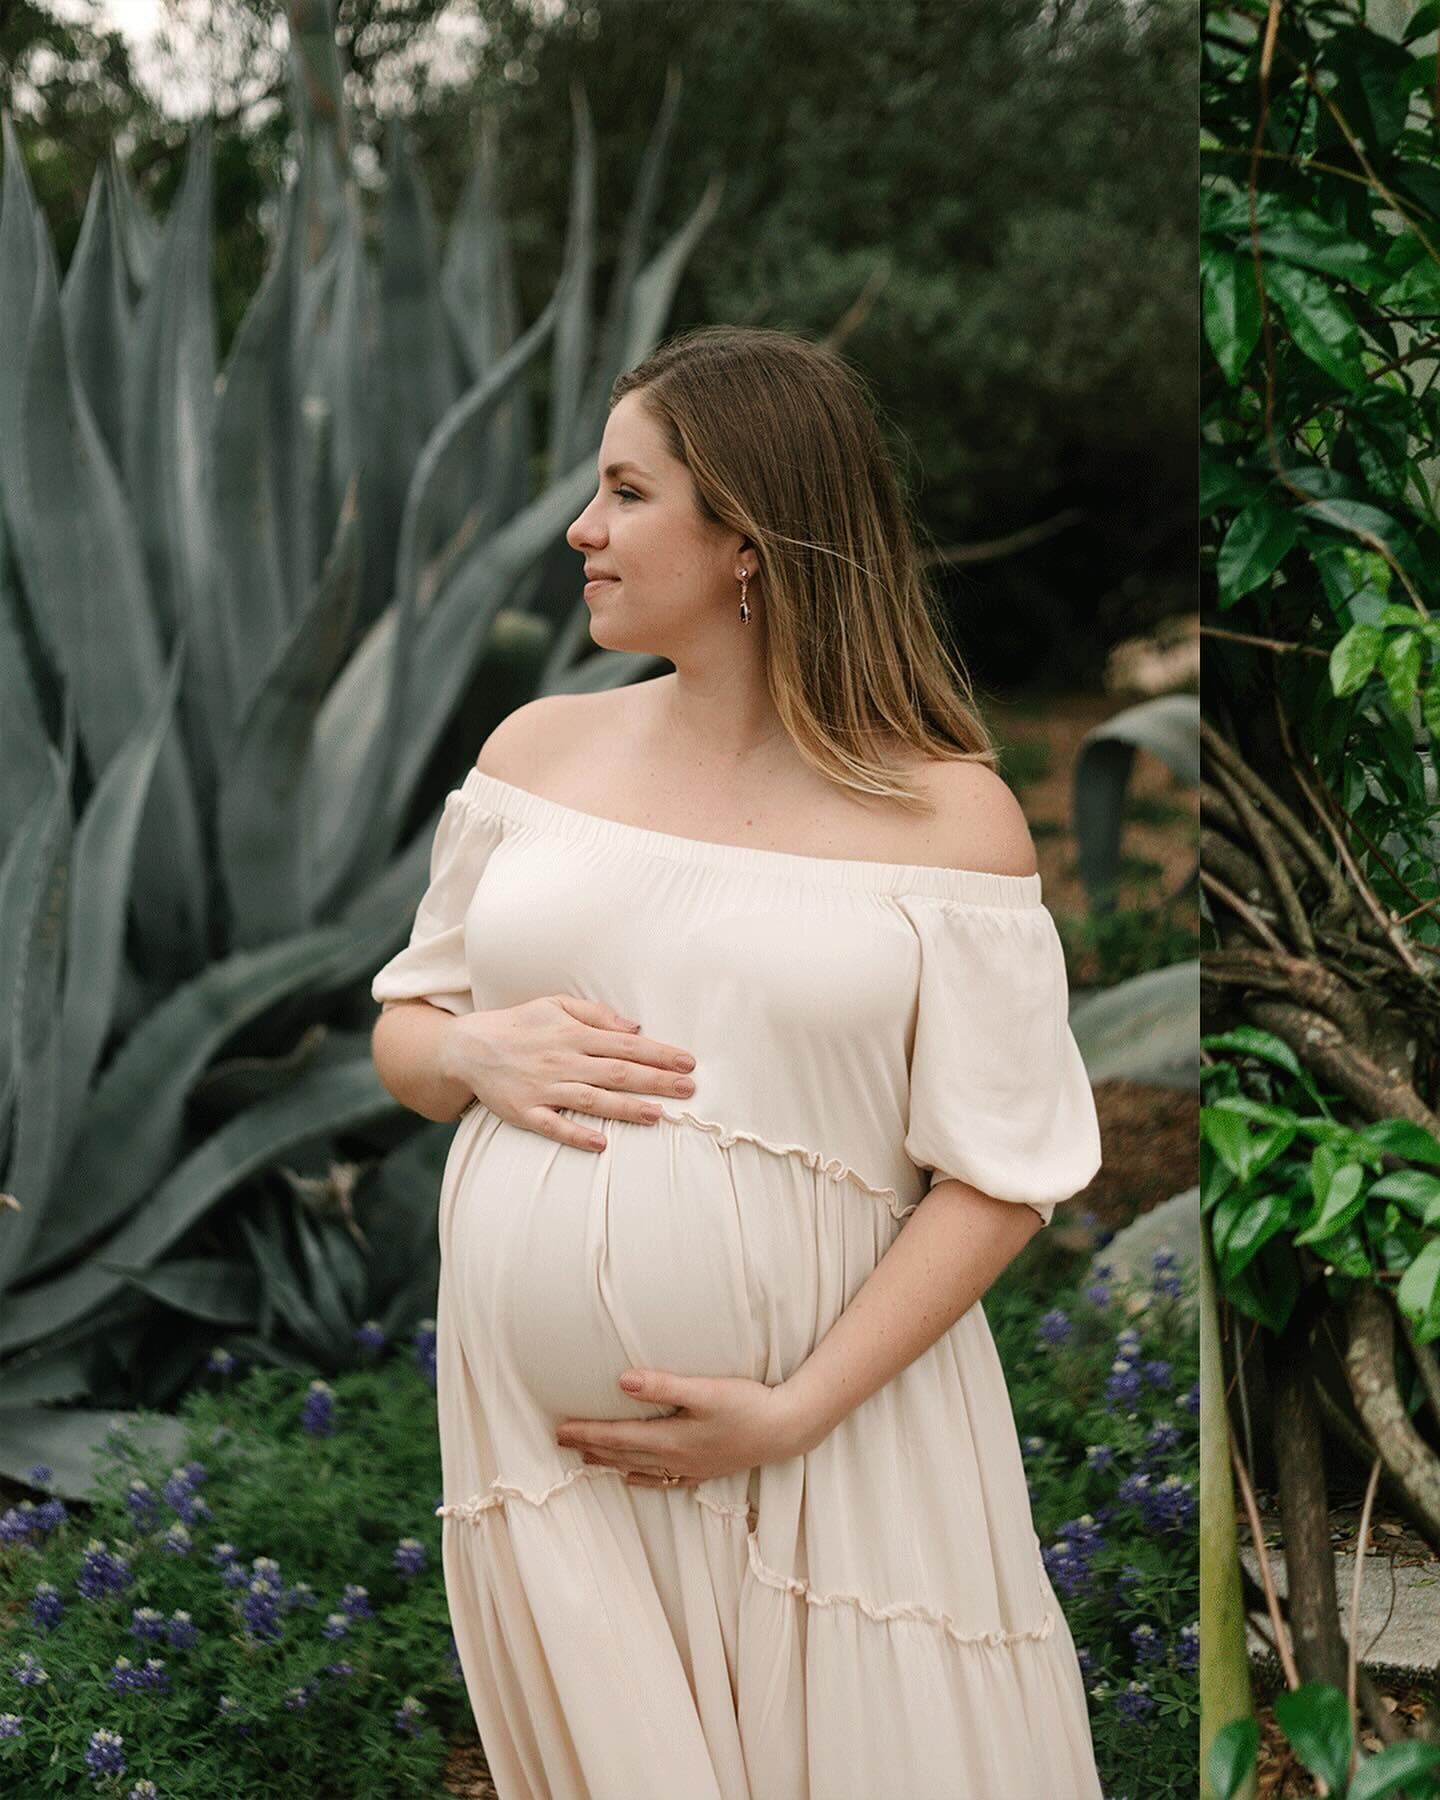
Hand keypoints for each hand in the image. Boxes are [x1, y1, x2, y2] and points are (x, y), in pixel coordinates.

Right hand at [437, 994, 697, 1150]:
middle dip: (655, 1080)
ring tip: (657, 1115)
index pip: (625, 1044)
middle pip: (616, 1072)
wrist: (468, 1047)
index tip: (688, 1062)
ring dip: (625, 1108)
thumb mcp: (555, 1004)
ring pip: (591, 1100)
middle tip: (688, 1089)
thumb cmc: (519, 1024)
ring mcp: (543, 1088)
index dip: (659, 1053)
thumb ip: (596, 1014)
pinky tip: (601, 1144)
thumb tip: (634, 1027)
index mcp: (573, 1034)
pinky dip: (576, 1135)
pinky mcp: (524, 1111)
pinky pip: (553, 1126)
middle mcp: (562, 1060)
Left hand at [555, 1368, 810, 1486]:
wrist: (786, 1429)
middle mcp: (675, 1458)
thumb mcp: (706, 1390)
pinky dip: (642, 1479)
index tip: (560, 1429)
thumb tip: (623, 1381)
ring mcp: (690, 1468)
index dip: (587, 1433)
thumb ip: (664, 1386)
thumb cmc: (748, 1405)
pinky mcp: (705, 1470)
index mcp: (671, 1439)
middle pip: (623, 1454)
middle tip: (560, 1442)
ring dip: (610, 1463)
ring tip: (586, 1460)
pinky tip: (634, 1479)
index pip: (618, 1436)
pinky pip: (663, 1480)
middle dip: (590, 1447)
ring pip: (639, 1468)